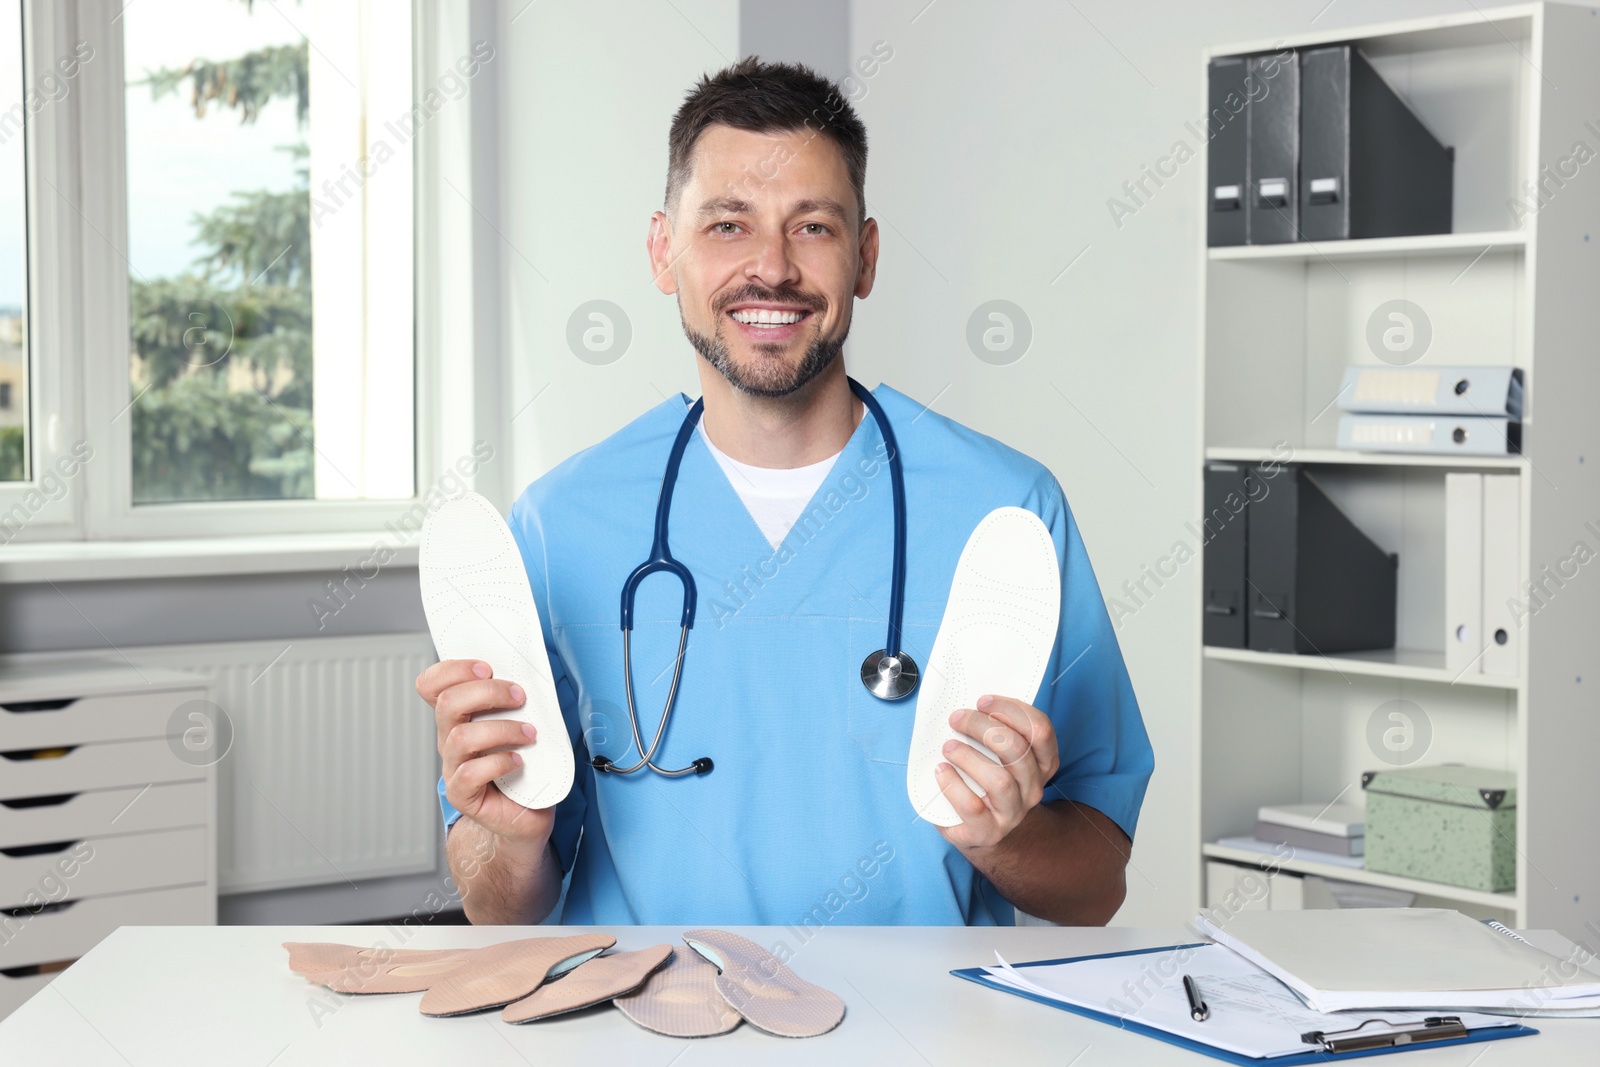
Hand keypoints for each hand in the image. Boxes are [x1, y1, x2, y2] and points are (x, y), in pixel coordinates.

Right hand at [416, 659, 553, 858]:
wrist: (527, 815)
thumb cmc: (528, 767)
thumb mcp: (523, 724)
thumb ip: (518, 702)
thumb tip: (534, 675)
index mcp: (459, 717)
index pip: (432, 686)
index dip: (451, 670)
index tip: (486, 667)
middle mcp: (451, 739)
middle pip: (448, 704)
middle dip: (487, 692)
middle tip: (518, 696)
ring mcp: (454, 768)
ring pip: (460, 737)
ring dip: (502, 729)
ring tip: (528, 734)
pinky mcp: (462, 795)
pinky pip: (469, 773)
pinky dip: (499, 762)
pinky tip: (518, 762)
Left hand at [934, 695, 1059, 849]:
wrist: (982, 830)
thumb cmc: (986, 783)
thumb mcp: (999, 757)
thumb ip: (994, 732)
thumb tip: (967, 705)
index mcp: (1042, 764)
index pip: (1040, 730)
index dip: (1012, 710)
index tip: (983, 701)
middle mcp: (1033, 788)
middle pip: (1017, 750)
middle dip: (983, 727)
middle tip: (957, 718)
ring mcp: (1013, 812)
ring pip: (1000, 780)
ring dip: (969, 756)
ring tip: (948, 747)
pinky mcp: (987, 831)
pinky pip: (973, 807)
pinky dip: (953, 785)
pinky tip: (942, 771)